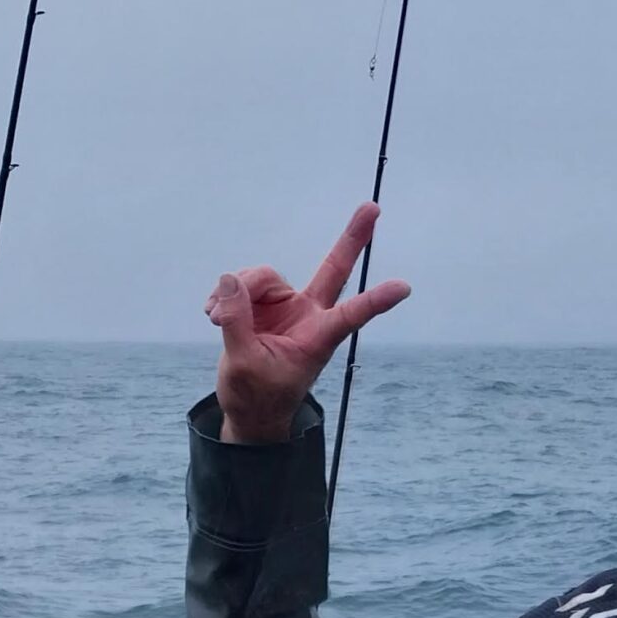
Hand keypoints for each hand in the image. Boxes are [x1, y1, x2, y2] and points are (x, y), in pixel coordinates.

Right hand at [208, 202, 410, 442]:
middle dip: (352, 239)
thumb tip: (228, 281)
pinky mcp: (261, 303)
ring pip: (261, 276)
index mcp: (317, 339)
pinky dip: (222, 295)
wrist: (247, 410)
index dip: (375, 301)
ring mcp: (285, 306)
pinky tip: (212, 313)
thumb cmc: (256, 397)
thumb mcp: (243, 365)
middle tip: (372, 207)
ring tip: (215, 318)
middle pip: (332, 269)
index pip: (350, 316)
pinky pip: (240, 282)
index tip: (404, 288)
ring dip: (234, 291)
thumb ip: (236, 322)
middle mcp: (307, 315)